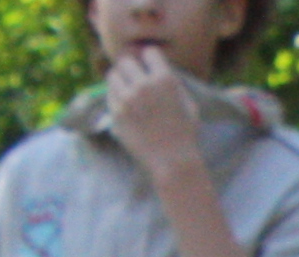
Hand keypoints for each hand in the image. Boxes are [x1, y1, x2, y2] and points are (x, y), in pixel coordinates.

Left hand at [102, 44, 206, 180]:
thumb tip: (156, 68)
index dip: (150, 58)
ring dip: (120, 79)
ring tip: (127, 89)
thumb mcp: (189, 104)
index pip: (149, 52)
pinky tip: (126, 105)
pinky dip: (116, 96)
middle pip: (126, 61)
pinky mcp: (116, 113)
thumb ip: (173, 83)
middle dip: (131, 68)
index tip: (149, 65)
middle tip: (134, 77)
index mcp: (166, 80)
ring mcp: (127, 99)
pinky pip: (109, 95)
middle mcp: (144, 86)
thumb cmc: (186, 134)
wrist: (173, 162)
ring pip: (113, 75)